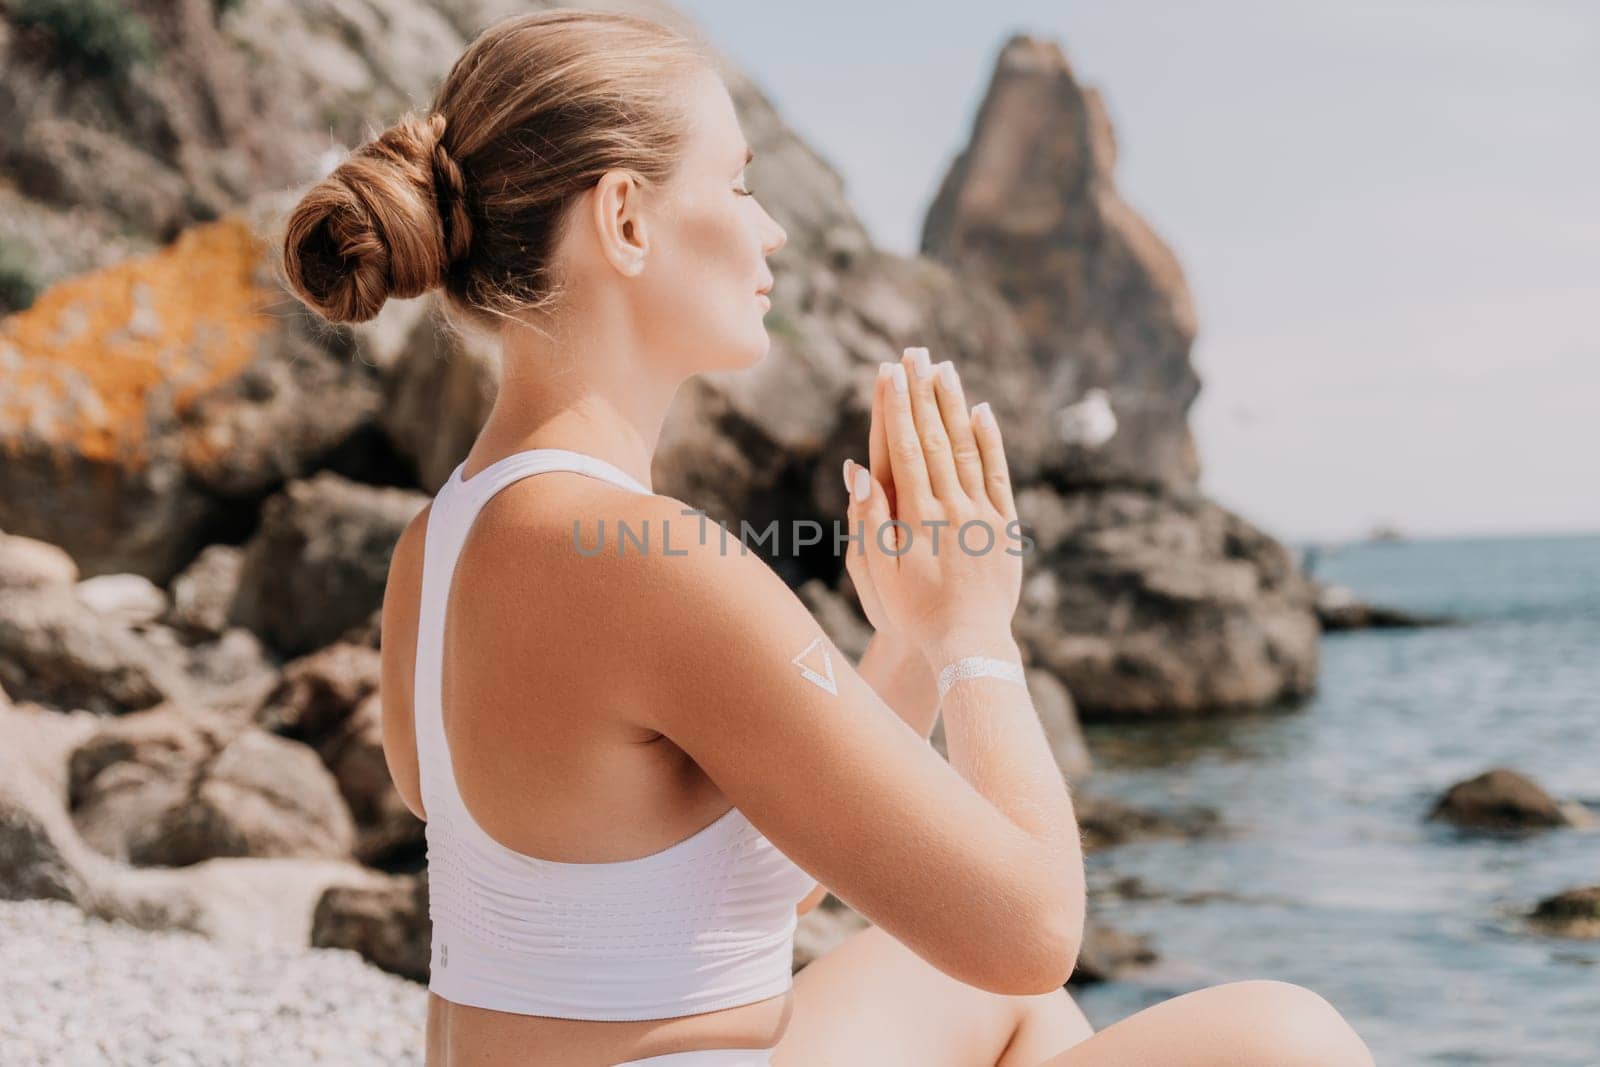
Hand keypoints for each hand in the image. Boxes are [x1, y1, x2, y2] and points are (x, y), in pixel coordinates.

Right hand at [841, 346, 1021, 658]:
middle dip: (922, 392)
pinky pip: (997, 474)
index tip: (889, 372)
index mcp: (915, 516)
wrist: (969, 644)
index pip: (904, 448)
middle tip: (915, 352)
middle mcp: (950, 507)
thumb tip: (857, 469)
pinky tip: (981, 412)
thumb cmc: (912, 612)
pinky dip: (990, 441)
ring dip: (954, 405)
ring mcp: (981, 514)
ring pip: (966, 448)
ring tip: (944, 368)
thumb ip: (868, 518)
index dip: (896, 407)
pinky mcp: (1004, 526)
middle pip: (935, 438)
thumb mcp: (876, 571)